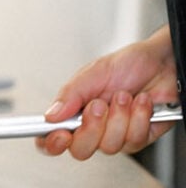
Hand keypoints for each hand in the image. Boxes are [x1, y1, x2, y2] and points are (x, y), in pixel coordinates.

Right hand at [36, 26, 178, 159]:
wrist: (162, 64)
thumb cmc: (128, 65)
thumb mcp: (93, 73)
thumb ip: (69, 94)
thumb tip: (51, 115)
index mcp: (74, 111)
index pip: (53, 137)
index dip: (52, 142)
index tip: (61, 133)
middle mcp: (93, 127)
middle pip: (80, 150)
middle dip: (91, 128)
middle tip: (98, 105)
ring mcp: (115, 135)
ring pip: (109, 146)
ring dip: (119, 117)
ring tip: (124, 96)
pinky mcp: (138, 138)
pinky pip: (133, 140)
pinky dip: (138, 117)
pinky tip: (140, 102)